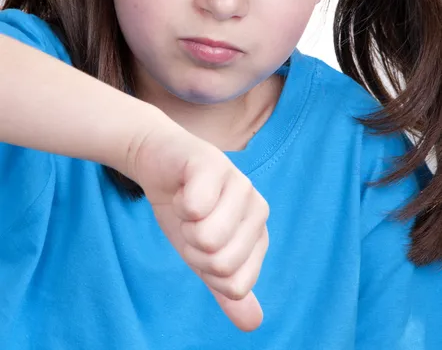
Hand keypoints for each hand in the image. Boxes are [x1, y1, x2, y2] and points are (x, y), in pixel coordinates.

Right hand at [127, 114, 269, 331]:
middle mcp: (257, 208)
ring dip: (184, 225)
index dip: (204, 268)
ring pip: (208, 238)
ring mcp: (239, 183)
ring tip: (188, 204)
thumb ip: (224, 286)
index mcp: (259, 234)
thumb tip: (253, 324)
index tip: (200, 242)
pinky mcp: (214, 164)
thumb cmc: (185, 209)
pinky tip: (183, 186)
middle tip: (192, 220)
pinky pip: (195, 207)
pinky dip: (177, 203)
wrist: (159, 164)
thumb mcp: (202, 254)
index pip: (235, 284)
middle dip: (192, 247)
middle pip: (221, 263)